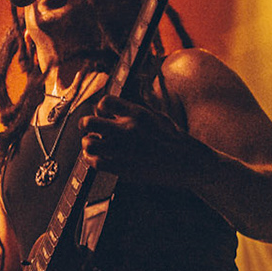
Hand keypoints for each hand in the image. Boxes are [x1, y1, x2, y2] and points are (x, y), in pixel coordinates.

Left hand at [79, 96, 210, 185]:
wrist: (187, 162)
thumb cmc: (173, 138)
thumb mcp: (156, 115)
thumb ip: (134, 110)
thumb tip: (114, 106)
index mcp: (137, 114)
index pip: (105, 102)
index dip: (100, 107)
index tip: (102, 113)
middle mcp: (128, 130)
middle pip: (89, 122)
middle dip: (84, 124)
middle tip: (87, 128)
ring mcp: (124, 150)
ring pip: (88, 144)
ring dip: (87, 143)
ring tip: (92, 144)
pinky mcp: (123, 168)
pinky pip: (96, 163)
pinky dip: (91, 159)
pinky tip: (95, 158)